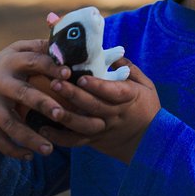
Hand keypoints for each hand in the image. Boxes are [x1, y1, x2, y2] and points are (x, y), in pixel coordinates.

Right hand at [0, 39, 105, 160]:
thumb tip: (69, 41)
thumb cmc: (6, 66)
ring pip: (9, 124)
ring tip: (49, 150)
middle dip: (42, 104)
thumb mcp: (18, 51)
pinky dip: (12, 150)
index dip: (50, 66)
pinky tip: (29, 157)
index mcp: (11, 61)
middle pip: (22, 94)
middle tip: (62, 114)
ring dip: (29, 138)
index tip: (69, 74)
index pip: (33, 62)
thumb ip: (41, 47)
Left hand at [41, 60, 160, 163]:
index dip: (97, 86)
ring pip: (83, 126)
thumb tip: (113, 53)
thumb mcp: (146, 86)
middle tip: (55, 83)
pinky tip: (44, 129)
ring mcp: (104, 129)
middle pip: (93, 106)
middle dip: (74, 95)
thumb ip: (129, 69)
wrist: (150, 142)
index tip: (82, 77)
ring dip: (65, 117)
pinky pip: (76, 142)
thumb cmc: (147, 108)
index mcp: (128, 98)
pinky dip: (60, 138)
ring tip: (48, 107)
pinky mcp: (94, 140)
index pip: (113, 91)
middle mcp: (115, 115)